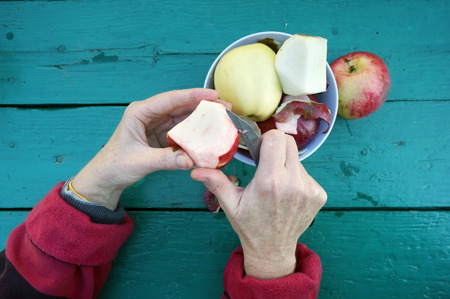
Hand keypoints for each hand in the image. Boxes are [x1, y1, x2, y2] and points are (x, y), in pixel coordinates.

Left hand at [72, 88, 217, 209]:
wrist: (106, 177)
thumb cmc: (115, 165)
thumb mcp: (141, 162)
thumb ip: (167, 160)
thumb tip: (192, 160)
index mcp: (139, 112)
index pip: (169, 100)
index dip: (192, 96)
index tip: (212, 96)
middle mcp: (149, 114)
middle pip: (180, 105)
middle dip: (203, 105)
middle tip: (225, 107)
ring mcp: (156, 123)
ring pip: (183, 116)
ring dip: (202, 117)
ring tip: (223, 117)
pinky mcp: (162, 134)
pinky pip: (182, 130)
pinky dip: (196, 131)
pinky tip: (210, 132)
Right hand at [191, 130, 326, 278]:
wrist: (273, 249)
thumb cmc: (249, 225)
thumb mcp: (230, 204)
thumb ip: (216, 182)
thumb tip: (196, 171)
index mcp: (269, 181)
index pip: (276, 138)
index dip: (266, 139)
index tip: (260, 150)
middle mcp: (293, 182)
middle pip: (290, 143)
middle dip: (277, 147)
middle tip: (267, 162)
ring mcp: (309, 189)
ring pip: (298, 159)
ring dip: (286, 165)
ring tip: (276, 184)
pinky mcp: (319, 194)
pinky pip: (307, 174)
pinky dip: (296, 178)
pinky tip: (287, 193)